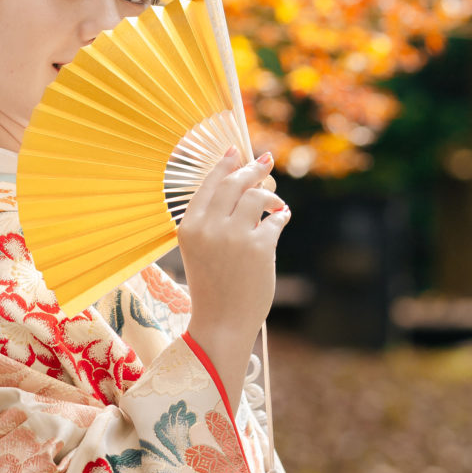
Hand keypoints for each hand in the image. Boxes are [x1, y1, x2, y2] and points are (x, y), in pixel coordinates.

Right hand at [178, 145, 288, 412]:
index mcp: (188, 226)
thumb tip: (245, 182)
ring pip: (256, 196)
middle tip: (265, 161)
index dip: (224, 164)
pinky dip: (281, 214)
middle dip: (252, 169)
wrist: (222, 322)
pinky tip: (282, 216)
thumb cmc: (213, 285)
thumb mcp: (201, 248)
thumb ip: (214, 218)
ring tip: (275, 202)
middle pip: (234, 183)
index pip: (209, 184)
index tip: (236, 150)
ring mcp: (234, 236)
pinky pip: (275, 218)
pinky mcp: (259, 247)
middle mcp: (209, 227)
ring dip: (270, 194)